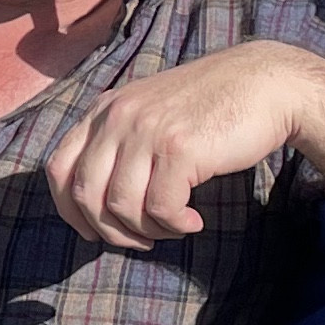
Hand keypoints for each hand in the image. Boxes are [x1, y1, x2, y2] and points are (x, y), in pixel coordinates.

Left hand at [44, 41, 324, 248]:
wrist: (266, 84)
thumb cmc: (210, 109)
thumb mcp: (151, 115)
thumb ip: (121, 147)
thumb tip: (98, 211)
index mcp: (104, 110)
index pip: (58, 169)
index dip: (70, 210)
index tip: (96, 231)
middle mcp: (118, 117)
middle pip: (86, 195)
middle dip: (110, 231)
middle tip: (142, 240)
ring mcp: (146, 130)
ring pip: (120, 207)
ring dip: (147, 231)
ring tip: (174, 226)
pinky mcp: (179, 148)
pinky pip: (160, 208)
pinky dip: (175, 225)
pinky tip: (194, 221)